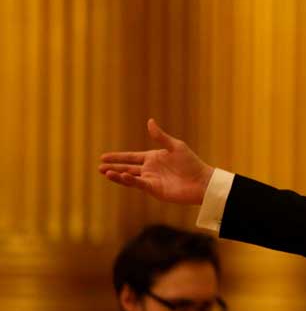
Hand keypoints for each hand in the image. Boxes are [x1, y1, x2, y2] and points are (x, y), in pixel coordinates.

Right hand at [98, 119, 214, 204]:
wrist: (201, 181)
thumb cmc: (191, 163)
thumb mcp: (175, 146)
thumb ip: (160, 136)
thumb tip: (149, 121)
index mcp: (153, 158)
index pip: (131, 157)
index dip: (118, 157)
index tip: (103, 157)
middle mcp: (150, 169)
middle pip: (127, 168)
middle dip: (113, 167)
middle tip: (100, 167)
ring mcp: (151, 180)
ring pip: (130, 177)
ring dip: (118, 175)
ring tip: (105, 172)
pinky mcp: (155, 190)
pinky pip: (139, 184)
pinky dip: (130, 180)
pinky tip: (123, 175)